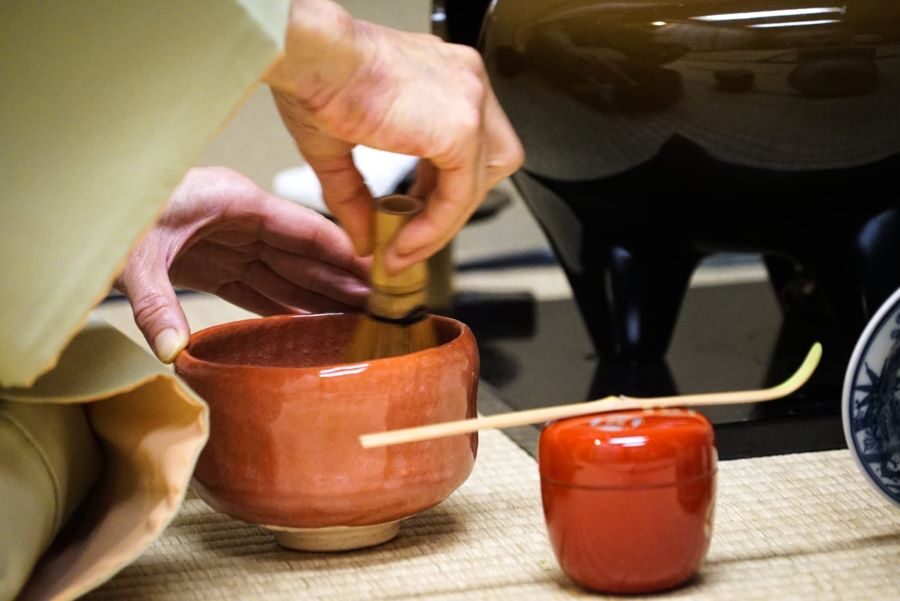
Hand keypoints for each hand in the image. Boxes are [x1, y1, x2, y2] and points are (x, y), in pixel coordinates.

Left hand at [116, 167, 369, 361]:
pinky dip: (281, 306)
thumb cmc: (107, 212)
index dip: (343, 251)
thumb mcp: (132, 256)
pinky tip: (305, 324)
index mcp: (234, 202)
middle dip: (339, 281)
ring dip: (316, 296)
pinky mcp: (211, 263)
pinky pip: (256, 287)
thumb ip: (156, 302)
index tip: (377, 271)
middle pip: (301, 255)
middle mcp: (238, 221)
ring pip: (284, 273)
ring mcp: (227, 241)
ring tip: (353, 320)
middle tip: (378, 306)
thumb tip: (174, 350)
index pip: (303, 228)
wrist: (75, 205)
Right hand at [265, 0, 523, 271]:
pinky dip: (437, 225)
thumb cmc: (313, 76)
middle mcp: (464, 82)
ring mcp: (470, 100)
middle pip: (487, 162)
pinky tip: (408, 240)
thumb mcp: (336, 147)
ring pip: (481, 181)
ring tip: (407, 246)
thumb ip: (356, 196)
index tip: (409, 220)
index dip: (439, 190)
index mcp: (440, 76)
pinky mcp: (462, 127)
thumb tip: (363, 239)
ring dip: (445, 222)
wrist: (308, 54)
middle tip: (415, 232)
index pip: (463, 144)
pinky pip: (461, 194)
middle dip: (451, 204)